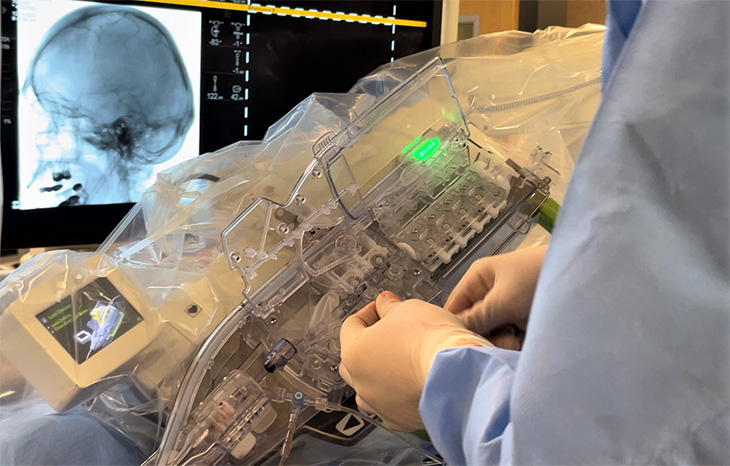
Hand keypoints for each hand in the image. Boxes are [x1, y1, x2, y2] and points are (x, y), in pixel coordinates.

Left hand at [339, 291, 490, 431]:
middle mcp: (360, 381)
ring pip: (367, 386)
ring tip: (400, 362)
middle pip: (354, 358)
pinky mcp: (397, 420)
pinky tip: (411, 384)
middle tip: (391, 333)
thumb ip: (389, 306)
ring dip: (378, 373)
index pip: (351, 325)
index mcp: (355, 351)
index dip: (369, 312)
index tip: (384, 308)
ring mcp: (377, 403)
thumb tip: (384, 304)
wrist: (455, 374)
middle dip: (369, 343)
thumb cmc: (430, 338)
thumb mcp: (408, 308)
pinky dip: (396, 395)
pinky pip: (389, 405)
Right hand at [444, 245, 547, 349]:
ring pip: (494, 335)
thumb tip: (450, 336)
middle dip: (486, 338)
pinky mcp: (527, 320)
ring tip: (518, 343)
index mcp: (479, 280)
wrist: (585, 278)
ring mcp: (510, 307)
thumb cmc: (537, 281)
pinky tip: (526, 345)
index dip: (456, 329)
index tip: (465, 347)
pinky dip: (517, 345)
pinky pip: (512, 337)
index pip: (455, 308)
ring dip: (503, 343)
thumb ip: (477, 319)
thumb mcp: (503, 300)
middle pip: (475, 325)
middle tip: (502, 342)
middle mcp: (491, 293)